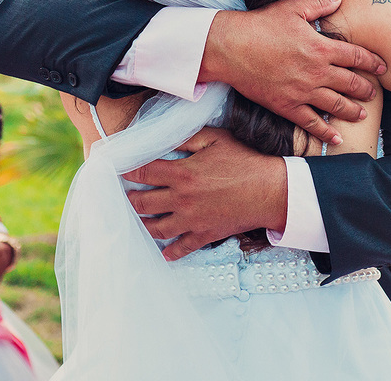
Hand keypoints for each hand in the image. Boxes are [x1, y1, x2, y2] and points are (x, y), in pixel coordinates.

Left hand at [123, 127, 286, 260]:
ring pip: (157, 228)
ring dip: (143, 225)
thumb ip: (186, 138)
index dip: (128, 170)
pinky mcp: (205, 234)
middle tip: (126, 197)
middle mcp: (182, 199)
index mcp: (183, 173)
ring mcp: (192, 220)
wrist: (270, 190)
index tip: (120, 170)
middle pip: (144, 203)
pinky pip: (182, 247)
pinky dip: (170, 252)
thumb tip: (163, 137)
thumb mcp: (215, 139)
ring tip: (138, 220)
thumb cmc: (244, 161)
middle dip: (131, 200)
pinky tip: (163, 252)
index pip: (144, 172)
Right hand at [201, 0, 386, 144]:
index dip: (372, 62)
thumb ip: (318, 4)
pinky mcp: (287, 106)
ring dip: (352, 111)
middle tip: (373, 94)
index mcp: (321, 48)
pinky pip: (311, 123)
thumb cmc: (260, 25)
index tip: (382, 67)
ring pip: (336, 105)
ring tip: (361, 115)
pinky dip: (326, 132)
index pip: (356, 57)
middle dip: (365, 89)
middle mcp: (316, 72)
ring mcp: (303, 92)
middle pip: (350, 83)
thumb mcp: (292, 8)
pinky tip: (336, 138)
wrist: (231, 47)